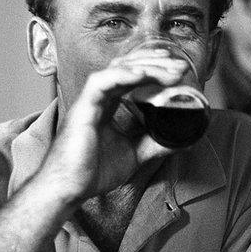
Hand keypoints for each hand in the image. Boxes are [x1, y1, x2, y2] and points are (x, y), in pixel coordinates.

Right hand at [37, 47, 190, 200]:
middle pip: (127, 66)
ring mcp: (89, 101)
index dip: (153, 67)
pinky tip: (142, 74)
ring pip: (117, 68)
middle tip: (180, 66)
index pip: (131, 75)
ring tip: (170, 69)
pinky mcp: (82, 108)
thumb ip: (154, 143)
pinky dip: (123, 74)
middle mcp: (98, 98)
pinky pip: (102, 82)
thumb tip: (181, 140)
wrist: (69, 189)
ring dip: (146, 65)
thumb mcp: (134, 154)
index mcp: (107, 105)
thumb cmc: (92, 173)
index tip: (176, 68)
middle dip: (155, 62)